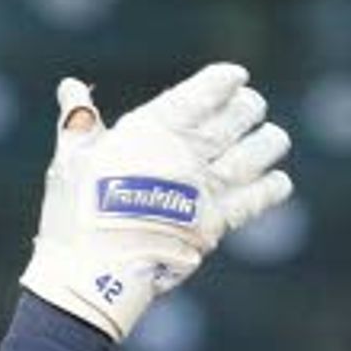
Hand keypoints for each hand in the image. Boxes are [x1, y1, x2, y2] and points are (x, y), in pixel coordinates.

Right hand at [20, 63, 291, 343]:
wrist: (92, 274)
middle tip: (254, 106)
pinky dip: (269, 190)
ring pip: (249, 157)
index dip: (221, 82)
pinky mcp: (214, 227)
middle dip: (247, 109)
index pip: (198, 95)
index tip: (236, 76)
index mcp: (151, 130)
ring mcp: (203, 191)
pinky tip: (280, 181)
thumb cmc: (73, 215)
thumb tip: (71, 88)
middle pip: (231, 121)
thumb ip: (80, 123)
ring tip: (277, 137)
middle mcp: (185, 155)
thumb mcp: (70, 160)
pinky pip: (252, 203)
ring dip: (267, 145)